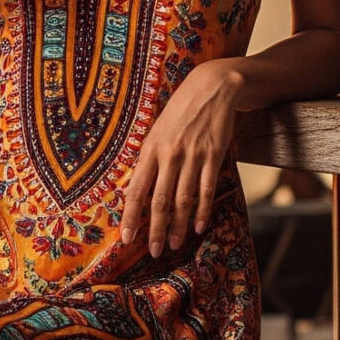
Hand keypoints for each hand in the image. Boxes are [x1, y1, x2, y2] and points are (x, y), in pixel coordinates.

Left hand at [119, 61, 243, 258]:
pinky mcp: (213, 155)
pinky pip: (206, 189)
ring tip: (174, 244)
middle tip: (154, 252)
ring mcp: (192, 156)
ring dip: (177, 226)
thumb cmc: (180, 111)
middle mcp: (169, 155)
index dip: (130, 217)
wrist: (211, 88)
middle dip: (155, 230)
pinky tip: (197, 226)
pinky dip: (201, 210)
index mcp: (150, 149)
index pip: (137, 190)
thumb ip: (149, 159)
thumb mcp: (157, 131)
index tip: (126, 238)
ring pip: (182, 200)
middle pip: (159, 201)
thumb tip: (137, 187)